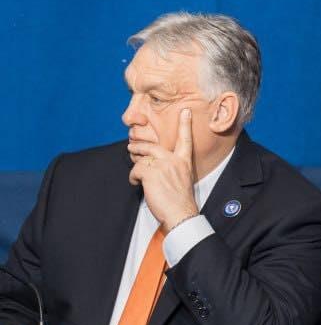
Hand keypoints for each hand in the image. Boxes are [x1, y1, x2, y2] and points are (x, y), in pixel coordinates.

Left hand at [128, 108, 199, 230]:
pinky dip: (133, 177)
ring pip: (142, 158)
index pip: (185, 139)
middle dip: (140, 146)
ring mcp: (163, 166)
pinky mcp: (151, 173)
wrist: (180, 213)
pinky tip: (137, 184)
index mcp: (184, 162)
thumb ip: (172, 169)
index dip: (185, 124)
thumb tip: (154, 165)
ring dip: (135, 165)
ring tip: (135, 174)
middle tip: (132, 147)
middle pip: (154, 146)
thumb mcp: (182, 180)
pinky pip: (136, 169)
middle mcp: (175, 161)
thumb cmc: (180, 201)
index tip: (186, 111)